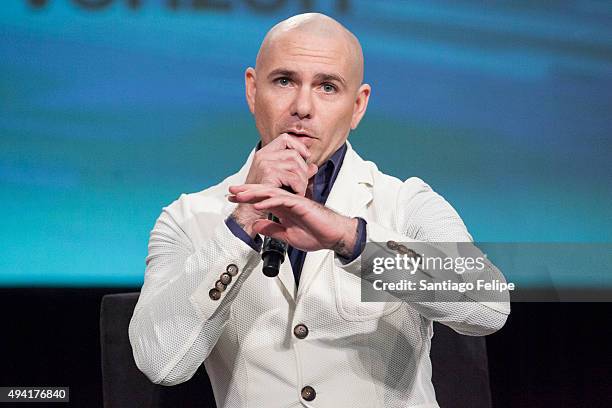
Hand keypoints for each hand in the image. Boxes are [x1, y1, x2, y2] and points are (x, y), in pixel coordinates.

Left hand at [228, 184, 358, 254]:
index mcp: (284, 208)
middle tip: (231, 191)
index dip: (247, 198)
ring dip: (254, 193)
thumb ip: (272, 230)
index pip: (261, 200)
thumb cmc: (317, 234)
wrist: (333, 236)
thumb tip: (257, 226)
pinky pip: (283, 200)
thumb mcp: (287, 236)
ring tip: (240, 195)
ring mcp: (294, 201)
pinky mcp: (301, 204)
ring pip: (271, 193)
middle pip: (263, 192)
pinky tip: (259, 204)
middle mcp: (287, 202)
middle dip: (246, 191)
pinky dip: (270, 201)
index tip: (232, 198)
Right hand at [232, 134, 317, 237]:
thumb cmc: (264, 197)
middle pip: (294, 154)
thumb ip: (297, 171)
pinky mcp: (269, 174)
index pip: (285, 139)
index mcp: (264, 154)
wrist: (250, 212)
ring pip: (296, 166)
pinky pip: (294, 178)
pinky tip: (295, 194)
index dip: (298, 146)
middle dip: (303, 169)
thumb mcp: (282, 180)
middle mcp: (263, 155)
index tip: (306, 157)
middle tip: (301, 184)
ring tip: (298, 191)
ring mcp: (265, 163)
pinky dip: (299, 187)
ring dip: (302, 180)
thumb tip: (313, 166)